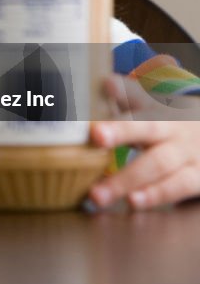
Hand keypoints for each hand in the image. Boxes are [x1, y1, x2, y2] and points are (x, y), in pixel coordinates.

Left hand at [89, 75, 199, 208]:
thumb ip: (129, 96)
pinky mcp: (198, 178)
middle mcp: (174, 128)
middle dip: (122, 131)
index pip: (138, 97)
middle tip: (95, 135)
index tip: (94, 97)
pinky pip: (178, 188)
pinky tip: (133, 202)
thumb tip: (106, 81)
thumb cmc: (173, 127)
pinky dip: (155, 195)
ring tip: (101, 190)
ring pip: (159, 164)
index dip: (120, 93)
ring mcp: (188, 154)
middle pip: (149, 127)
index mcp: (159, 107)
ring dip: (129, 177)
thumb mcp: (155, 107)